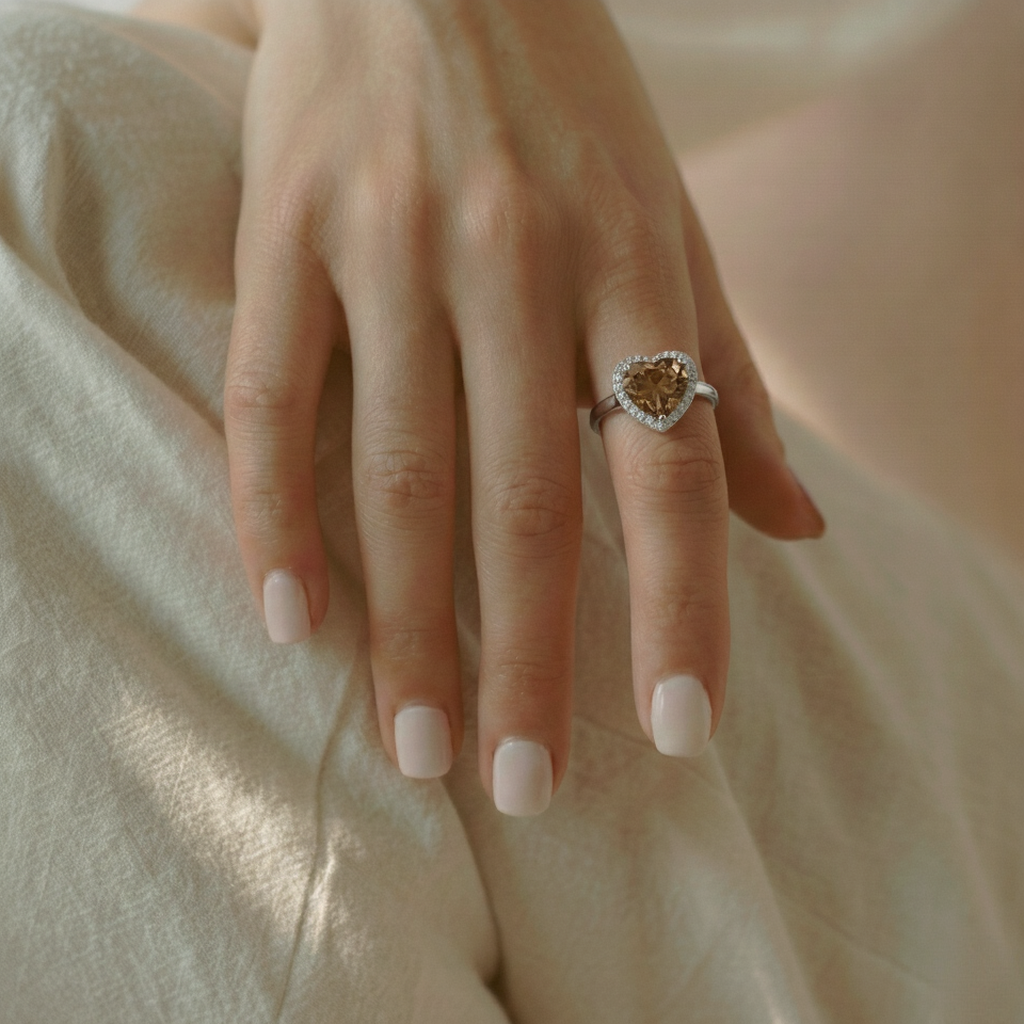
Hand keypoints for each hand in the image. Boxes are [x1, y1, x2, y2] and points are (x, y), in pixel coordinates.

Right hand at [207, 0, 822, 812]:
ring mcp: (394, 244)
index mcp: (632, 265)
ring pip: (401, 469)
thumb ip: (727, 379)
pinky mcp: (287, 226)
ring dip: (408, 624)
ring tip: (413, 743)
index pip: (669, 475)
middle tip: (521, 786)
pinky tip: (287, 616)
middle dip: (527, 660)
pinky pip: (276, 394)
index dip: (679, 612)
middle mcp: (518, 263)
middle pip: (526, 501)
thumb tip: (796, 527)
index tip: (675, 735)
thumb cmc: (569, 107)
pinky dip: (276, 513)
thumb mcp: (677, 225)